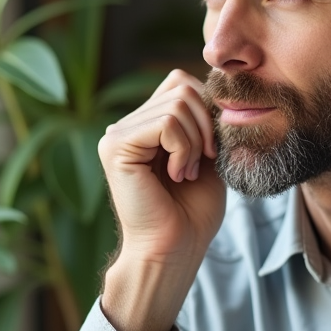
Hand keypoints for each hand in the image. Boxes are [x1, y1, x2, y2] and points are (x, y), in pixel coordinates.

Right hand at [97, 69, 225, 330]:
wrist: (176, 248)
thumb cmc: (194, 210)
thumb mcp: (208, 152)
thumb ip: (203, 116)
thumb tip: (215, 82)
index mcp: (146, 125)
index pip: (181, 82)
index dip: (207, 110)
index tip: (211, 151)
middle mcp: (126, 125)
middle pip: (182, 87)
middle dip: (206, 125)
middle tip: (200, 163)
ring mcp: (117, 134)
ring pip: (178, 103)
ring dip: (196, 142)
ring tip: (185, 172)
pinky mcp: (115, 147)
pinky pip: (167, 122)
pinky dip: (183, 148)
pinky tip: (175, 174)